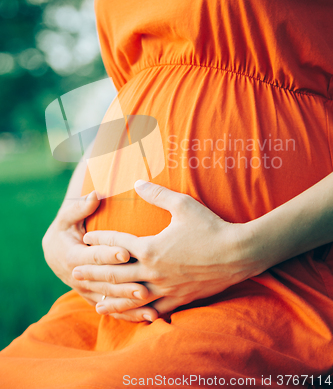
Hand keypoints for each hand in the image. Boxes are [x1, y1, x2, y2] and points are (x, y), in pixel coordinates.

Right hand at [42, 191, 149, 306]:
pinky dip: (130, 314)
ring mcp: (87, 290)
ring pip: (109, 299)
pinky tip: (149, 317)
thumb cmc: (66, 227)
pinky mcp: (96, 298)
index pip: (93, 256)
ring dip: (128, 302)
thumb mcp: (67, 216)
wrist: (55, 251)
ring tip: (149, 300)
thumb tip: (94, 195)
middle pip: (104, 281)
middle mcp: (78, 277)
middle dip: (124, 284)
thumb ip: (80, 207)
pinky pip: (113, 309)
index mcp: (71, 255)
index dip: (109, 254)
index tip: (127, 252)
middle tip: (144, 284)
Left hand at [75, 181, 261, 320]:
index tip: (86, 237)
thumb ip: (157, 194)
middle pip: (116, 273)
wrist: (238, 254)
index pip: (117, 243)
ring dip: (110, 298)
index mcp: (151, 247)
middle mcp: (153, 271)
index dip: (100, 239)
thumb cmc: (210, 227)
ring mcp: (166, 288)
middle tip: (74, 272)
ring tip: (94, 302)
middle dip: (93, 272)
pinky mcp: (179, 299)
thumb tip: (136, 181)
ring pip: (131, 297)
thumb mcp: (183, 205)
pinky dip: (138, 314)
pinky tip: (130, 316)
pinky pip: (153, 310)